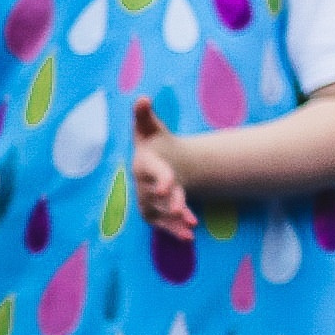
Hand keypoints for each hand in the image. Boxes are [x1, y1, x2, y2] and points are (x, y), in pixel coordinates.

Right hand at [131, 98, 195, 239]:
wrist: (156, 160)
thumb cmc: (153, 142)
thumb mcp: (150, 127)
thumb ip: (144, 114)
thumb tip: (143, 98)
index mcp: (145, 164)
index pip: (153, 172)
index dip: (160, 178)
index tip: (167, 186)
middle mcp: (143, 185)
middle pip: (157, 196)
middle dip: (170, 202)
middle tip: (182, 209)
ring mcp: (148, 200)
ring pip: (161, 213)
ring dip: (174, 220)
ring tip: (191, 225)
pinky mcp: (154, 212)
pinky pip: (163, 224)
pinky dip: (174, 231)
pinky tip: (190, 237)